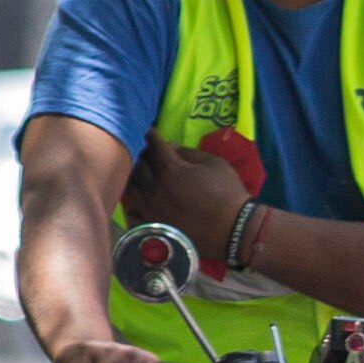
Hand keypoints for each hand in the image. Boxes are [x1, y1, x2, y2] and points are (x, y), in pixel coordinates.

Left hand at [123, 138, 246, 253]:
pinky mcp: (152, 227)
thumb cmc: (228, 192)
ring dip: (133, 178)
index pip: (153, 145)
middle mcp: (154, 187)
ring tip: (140, 176)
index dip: (152, 136)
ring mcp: (150, 209)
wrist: (233, 229)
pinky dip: (132, 202)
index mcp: (170, 168)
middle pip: (138, 164)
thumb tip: (171, 148)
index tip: (151, 133)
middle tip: (149, 154)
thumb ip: (188, 152)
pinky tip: (139, 199)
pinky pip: (131, 212)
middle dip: (143, 155)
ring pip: (130, 188)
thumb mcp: (213, 162)